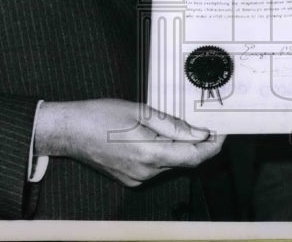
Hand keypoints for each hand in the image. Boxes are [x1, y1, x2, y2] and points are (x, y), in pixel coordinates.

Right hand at [34, 99, 223, 186]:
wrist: (69, 131)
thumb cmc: (100, 115)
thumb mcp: (140, 111)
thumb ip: (173, 125)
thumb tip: (200, 133)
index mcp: (150, 153)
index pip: (194, 156)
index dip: (212, 146)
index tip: (222, 133)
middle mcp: (145, 172)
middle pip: (184, 161)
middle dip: (197, 144)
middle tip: (205, 125)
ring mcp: (137, 179)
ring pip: (170, 163)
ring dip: (178, 147)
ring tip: (171, 125)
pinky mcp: (130, 179)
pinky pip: (155, 167)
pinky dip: (162, 152)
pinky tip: (153, 136)